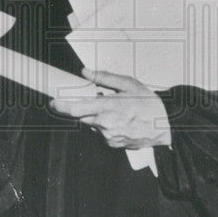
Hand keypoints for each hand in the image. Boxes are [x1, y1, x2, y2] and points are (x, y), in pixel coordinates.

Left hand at [50, 69, 171, 148]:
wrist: (165, 127)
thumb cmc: (150, 105)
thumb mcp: (130, 84)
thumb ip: (105, 78)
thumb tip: (86, 72)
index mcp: (107, 107)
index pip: (75, 109)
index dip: (60, 106)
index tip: (53, 102)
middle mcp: (105, 124)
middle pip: (81, 117)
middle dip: (84, 108)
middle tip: (99, 101)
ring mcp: (108, 136)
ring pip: (92, 124)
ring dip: (97, 117)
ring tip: (116, 111)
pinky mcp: (112, 144)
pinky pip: (101, 133)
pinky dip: (105, 126)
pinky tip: (120, 120)